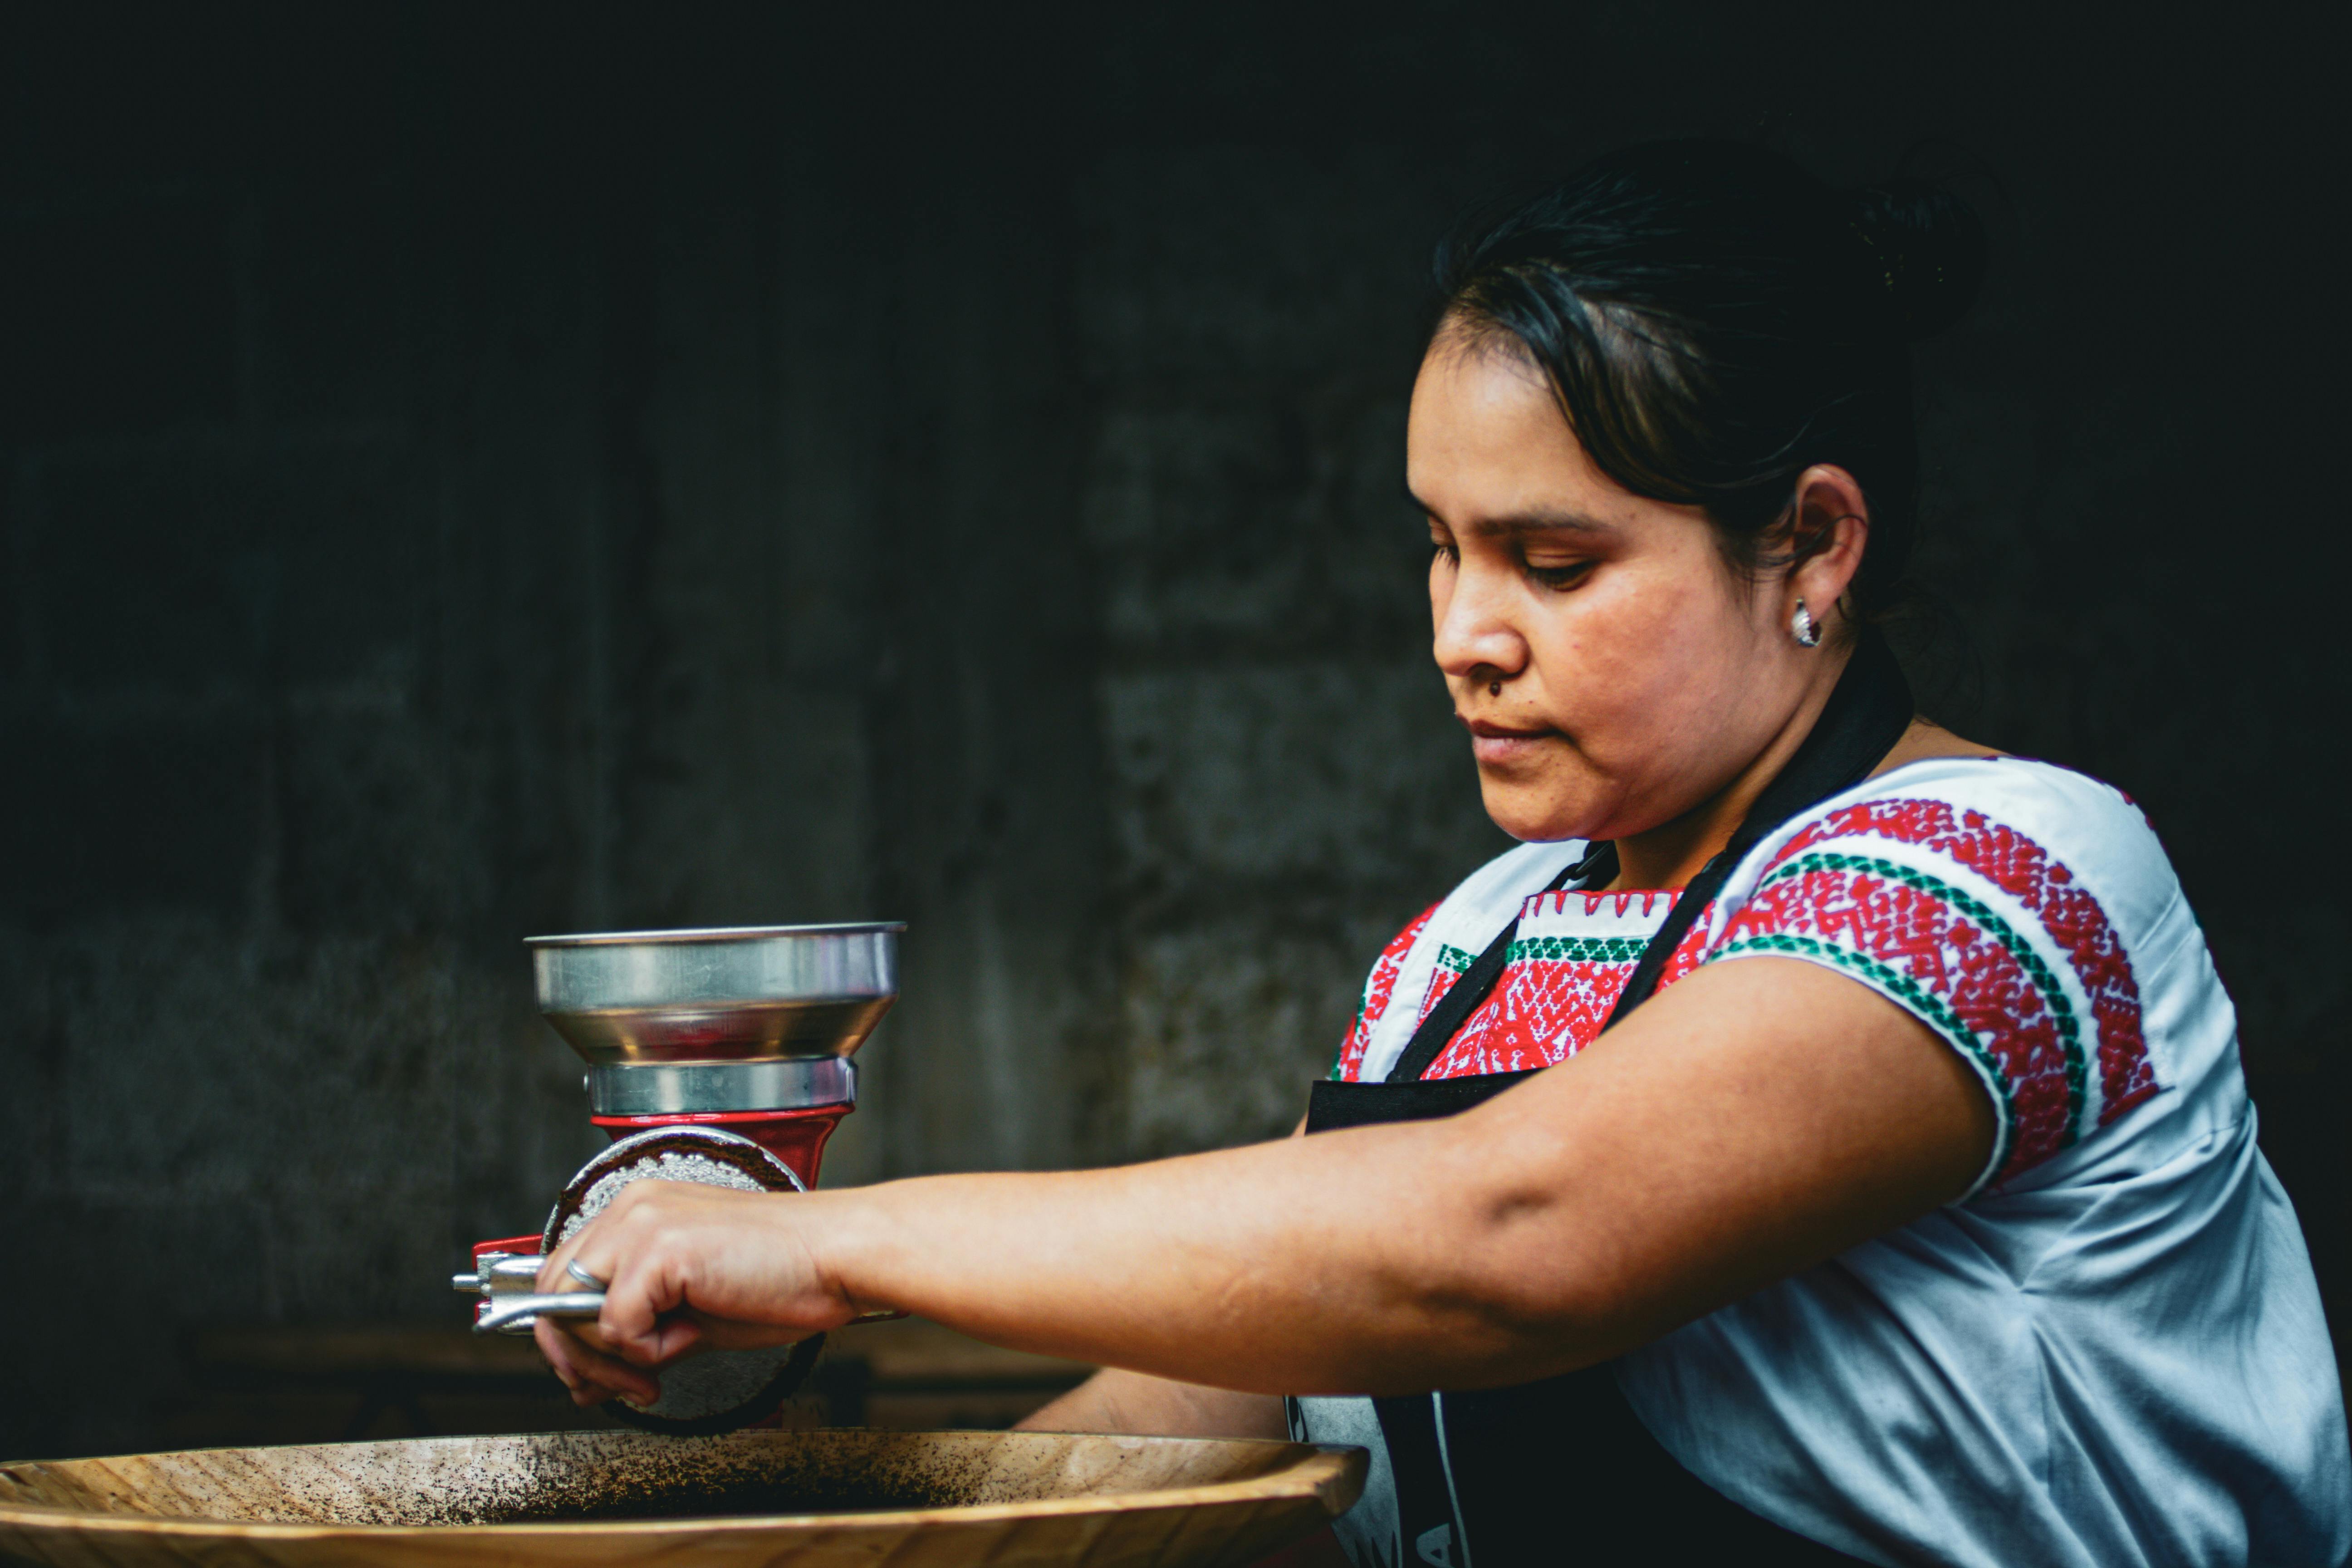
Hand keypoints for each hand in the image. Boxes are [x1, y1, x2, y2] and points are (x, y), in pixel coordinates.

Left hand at [529, 1179, 855, 1406]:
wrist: (837, 1258)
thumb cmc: (783, 1278)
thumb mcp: (693, 1309)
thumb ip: (636, 1331)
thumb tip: (589, 1377)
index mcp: (640, 1211)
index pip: (563, 1275)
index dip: (568, 1335)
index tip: (597, 1375)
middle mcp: (633, 1208)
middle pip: (553, 1293)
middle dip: (577, 1356)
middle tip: (621, 1387)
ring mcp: (642, 1224)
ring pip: (573, 1309)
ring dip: (611, 1358)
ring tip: (658, 1369)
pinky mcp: (660, 1250)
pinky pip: (617, 1325)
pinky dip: (647, 1350)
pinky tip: (688, 1340)